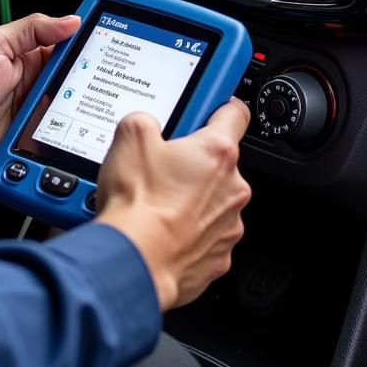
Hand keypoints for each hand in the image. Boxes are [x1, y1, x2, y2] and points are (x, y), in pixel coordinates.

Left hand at [0, 12, 80, 187]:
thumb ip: (30, 29)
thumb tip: (70, 20)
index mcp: (31, 60)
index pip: (71, 49)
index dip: (90, 46)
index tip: (111, 44)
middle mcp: (39, 88)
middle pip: (80, 85)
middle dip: (92, 86)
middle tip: (97, 87)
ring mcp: (40, 119)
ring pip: (78, 118)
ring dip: (83, 118)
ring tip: (84, 117)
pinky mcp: (38, 147)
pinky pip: (64, 146)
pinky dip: (70, 146)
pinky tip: (73, 144)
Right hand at [95, 98, 251, 310]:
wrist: (134, 261)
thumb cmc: (138, 203)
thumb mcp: (130, 136)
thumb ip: (145, 120)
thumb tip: (145, 125)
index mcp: (217, 152)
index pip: (236, 113)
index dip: (220, 105)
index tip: (211, 106)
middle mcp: (233, 189)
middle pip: (218, 162)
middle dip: (192, 161)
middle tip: (161, 165)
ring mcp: (228, 226)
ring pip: (212, 201)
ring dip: (190, 198)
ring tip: (155, 202)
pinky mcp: (218, 258)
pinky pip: (205, 236)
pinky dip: (186, 231)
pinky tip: (160, 228)